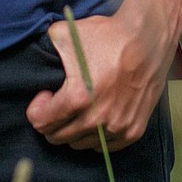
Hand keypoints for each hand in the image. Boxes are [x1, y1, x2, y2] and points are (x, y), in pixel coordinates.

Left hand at [25, 0, 179, 151]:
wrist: (148, 37)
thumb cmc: (106, 35)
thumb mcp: (64, 34)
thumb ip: (44, 48)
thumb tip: (34, 55)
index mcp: (77, 98)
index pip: (41, 123)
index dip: (38, 108)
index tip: (46, 95)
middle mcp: (97, 119)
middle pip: (58, 137)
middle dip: (52, 121)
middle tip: (59, 102)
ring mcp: (117, 127)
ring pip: (80, 144)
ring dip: (74, 129)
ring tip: (79, 107)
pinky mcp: (133, 131)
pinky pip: (105, 147)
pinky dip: (96, 136)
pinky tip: (96, 116)